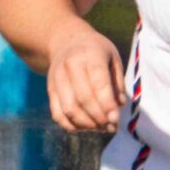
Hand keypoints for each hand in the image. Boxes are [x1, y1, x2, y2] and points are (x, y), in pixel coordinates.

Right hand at [43, 18, 124, 132]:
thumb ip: (117, 82)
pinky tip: (84, 127)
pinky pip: (57, 113)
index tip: (116, 119)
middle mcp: (70, 67)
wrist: (66, 41)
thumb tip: (119, 105)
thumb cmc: (96, 51)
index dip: (107, 104)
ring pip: (69, 109)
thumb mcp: (113, 58)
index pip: (98, 83)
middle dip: (99, 118)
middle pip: (83, 99)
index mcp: (90, 56)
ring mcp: (56, 79)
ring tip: (101, 128)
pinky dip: (70, 125)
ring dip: (86, 124)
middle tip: (112, 127)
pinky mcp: (50, 90)